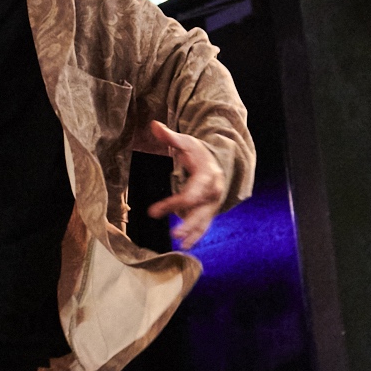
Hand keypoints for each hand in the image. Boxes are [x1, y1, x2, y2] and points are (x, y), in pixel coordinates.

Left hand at [138, 120, 227, 249]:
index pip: (190, 194)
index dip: (172, 204)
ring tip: (181, 245)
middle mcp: (213, 191)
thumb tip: (153, 125)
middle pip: (200, 211)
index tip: (153, 211)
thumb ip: (169, 136)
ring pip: (204, 221)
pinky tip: (186, 246)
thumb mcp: (185, 142)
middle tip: (174, 234)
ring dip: (193, 233)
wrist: (217, 160)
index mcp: (207, 175)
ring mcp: (213, 203)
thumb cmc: (197, 151)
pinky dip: (196, 235)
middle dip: (188, 223)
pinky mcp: (210, 210)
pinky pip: (204, 225)